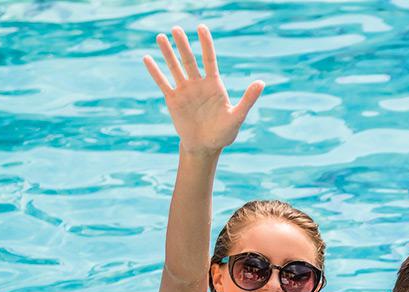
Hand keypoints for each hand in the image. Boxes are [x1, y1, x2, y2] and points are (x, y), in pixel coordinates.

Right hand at [143, 25, 263, 154]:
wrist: (205, 147)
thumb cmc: (224, 133)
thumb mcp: (237, 116)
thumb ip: (248, 99)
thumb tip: (261, 82)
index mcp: (214, 85)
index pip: (209, 60)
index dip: (206, 44)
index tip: (201, 28)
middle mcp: (198, 84)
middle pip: (189, 60)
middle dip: (183, 45)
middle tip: (177, 28)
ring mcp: (185, 91)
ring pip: (174, 68)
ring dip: (167, 53)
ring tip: (160, 37)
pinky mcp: (173, 100)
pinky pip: (163, 83)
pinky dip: (155, 71)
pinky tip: (147, 58)